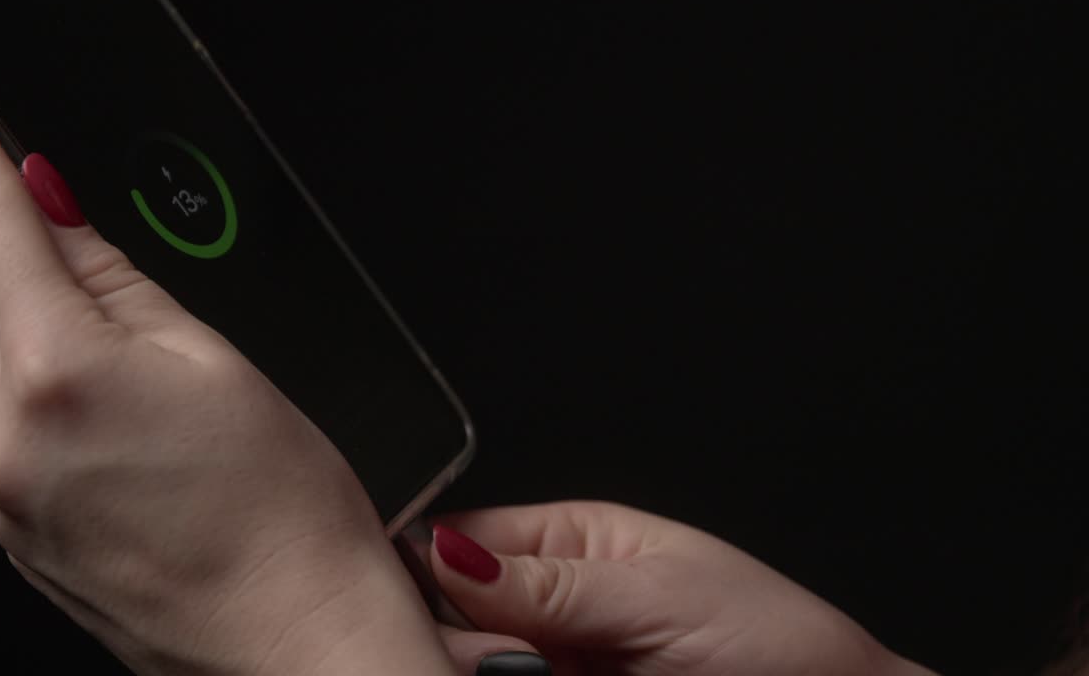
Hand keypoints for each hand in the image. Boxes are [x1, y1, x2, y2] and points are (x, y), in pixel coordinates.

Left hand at [0, 29, 454, 675]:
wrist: (293, 639)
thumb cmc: (281, 514)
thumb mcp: (216, 359)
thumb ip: (116, 277)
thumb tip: (52, 209)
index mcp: (58, 374)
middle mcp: (3, 442)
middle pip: (9, 312)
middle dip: (71, 304)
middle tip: (167, 354)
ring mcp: (1, 500)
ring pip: (17, 379)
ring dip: (76, 374)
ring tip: (169, 433)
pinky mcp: (16, 538)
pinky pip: (25, 443)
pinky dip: (72, 431)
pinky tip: (146, 469)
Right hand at [433, 501, 936, 675]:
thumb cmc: (774, 640)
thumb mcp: (657, 595)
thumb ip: (551, 583)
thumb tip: (450, 553)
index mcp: (573, 540)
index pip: (467, 536)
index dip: (432, 563)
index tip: (424, 594)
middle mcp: (554, 603)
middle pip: (456, 610)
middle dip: (463, 633)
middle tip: (505, 655)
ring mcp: (557, 662)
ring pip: (475, 663)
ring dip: (482, 669)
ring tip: (528, 673)